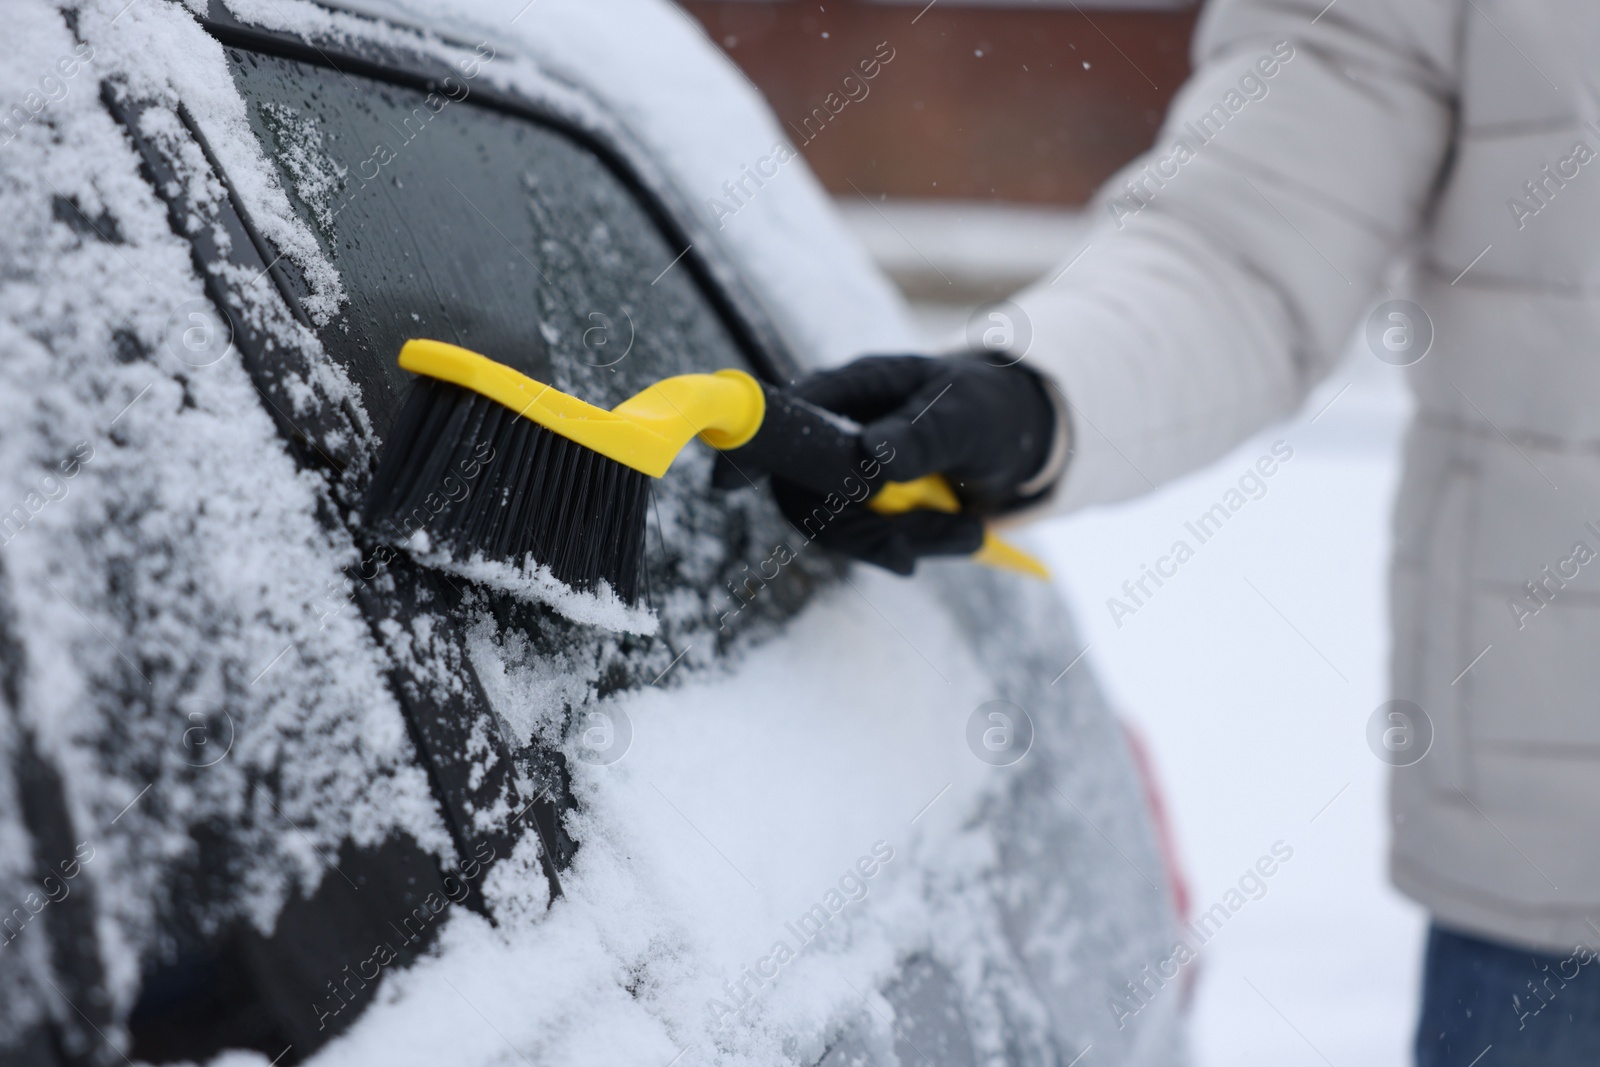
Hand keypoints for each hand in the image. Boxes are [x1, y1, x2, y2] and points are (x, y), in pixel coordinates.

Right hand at [771, 354, 1062, 574]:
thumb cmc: (989, 408)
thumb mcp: (969, 416)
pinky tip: (963, 533)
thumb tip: (873, 454)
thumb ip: (924, 434)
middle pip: (804, 492)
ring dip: (901, 541)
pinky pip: (867, 540)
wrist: (1021, 439)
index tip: (726, 485)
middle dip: (861, 529)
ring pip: (838, 526)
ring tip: (970, 533)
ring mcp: (847, 471)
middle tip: (916, 553)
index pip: (787, 418)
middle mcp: (837, 429)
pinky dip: (913, 546)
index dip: (752, 450)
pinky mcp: (865, 506)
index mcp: (854, 388)